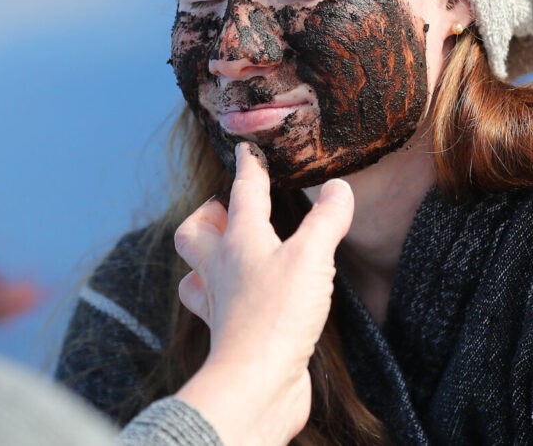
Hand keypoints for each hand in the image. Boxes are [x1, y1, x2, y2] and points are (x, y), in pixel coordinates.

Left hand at [171, 142, 354, 445]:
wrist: (256, 382)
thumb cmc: (277, 315)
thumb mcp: (312, 258)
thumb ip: (326, 220)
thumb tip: (338, 188)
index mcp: (240, 240)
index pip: (242, 193)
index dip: (249, 168)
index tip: (247, 150)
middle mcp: (222, 268)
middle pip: (195, 232)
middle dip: (206, 215)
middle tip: (225, 209)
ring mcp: (221, 303)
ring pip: (198, 271)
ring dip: (206, 258)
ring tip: (226, 253)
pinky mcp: (230, 334)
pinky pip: (216, 307)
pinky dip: (224, 297)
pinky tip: (241, 299)